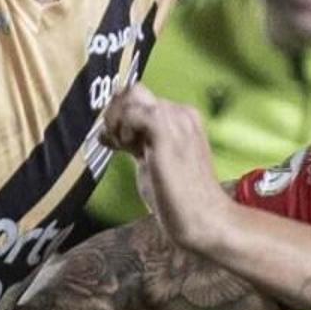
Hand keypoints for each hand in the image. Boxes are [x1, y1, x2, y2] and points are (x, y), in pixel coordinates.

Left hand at [99, 83, 238, 259]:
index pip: (141, 99)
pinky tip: (127, 148)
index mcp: (182, 119)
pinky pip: (133, 111)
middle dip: (115, 113)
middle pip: (134, 91)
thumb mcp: (153, 162)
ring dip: (117, 120)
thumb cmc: (180, 198)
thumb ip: (136, 144)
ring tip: (121, 147)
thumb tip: (107, 135)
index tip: (114, 141)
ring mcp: (176, 120)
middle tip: (114, 141)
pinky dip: (122, 127)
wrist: (203, 218)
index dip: (121, 116)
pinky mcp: (167, 132)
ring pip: (131, 96)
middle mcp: (181, 113)